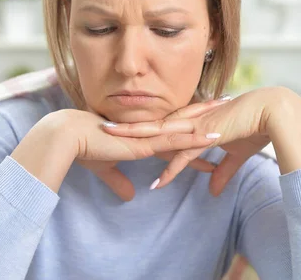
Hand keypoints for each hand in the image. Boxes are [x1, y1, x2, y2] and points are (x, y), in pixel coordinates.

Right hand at [34, 102, 226, 200]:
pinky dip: (196, 139)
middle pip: (184, 120)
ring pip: (186, 127)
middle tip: (228, 103)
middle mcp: (150, 131)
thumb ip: (119, 181)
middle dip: (207, 113)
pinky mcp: (145, 144)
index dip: (190, 125)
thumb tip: (130, 196)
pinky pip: (176, 141)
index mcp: (143, 134)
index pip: (173, 130)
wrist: (70, 137)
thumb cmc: (84, 149)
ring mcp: (149, 136)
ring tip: (230, 115)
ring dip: (209, 122)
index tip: (207, 120)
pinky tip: (213, 138)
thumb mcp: (107, 168)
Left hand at [102, 87, 300, 195]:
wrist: (273, 113)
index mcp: (193, 119)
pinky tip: (157, 183)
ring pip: (159, 134)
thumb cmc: (254, 127)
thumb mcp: (234, 154)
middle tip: (102, 128)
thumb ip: (221, 172)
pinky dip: (171, 170)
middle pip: (151, 124)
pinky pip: (184, 156)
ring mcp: (197, 127)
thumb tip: (213, 190)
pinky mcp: (208, 137)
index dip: (140, 126)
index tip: (122, 128)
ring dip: (136, 140)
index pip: (160, 123)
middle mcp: (190, 120)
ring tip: (111, 142)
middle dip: (127, 127)